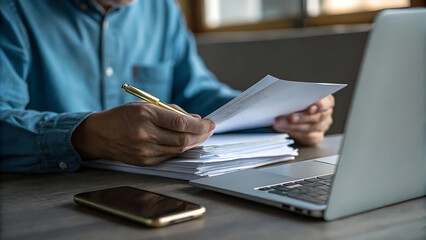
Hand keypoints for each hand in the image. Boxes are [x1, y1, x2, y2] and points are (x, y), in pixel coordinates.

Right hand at [71, 101, 214, 165]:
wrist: (99, 134)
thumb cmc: (123, 115)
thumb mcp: (146, 105)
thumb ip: (172, 112)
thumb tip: (196, 119)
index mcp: (145, 115)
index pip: (180, 123)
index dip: (199, 126)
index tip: (210, 123)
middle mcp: (144, 134)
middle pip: (182, 140)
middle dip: (201, 136)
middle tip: (209, 130)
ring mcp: (144, 151)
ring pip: (178, 150)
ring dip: (193, 143)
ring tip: (200, 136)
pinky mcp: (144, 162)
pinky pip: (169, 156)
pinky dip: (180, 150)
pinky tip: (185, 143)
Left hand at [272, 95, 334, 144]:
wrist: (288, 113)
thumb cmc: (294, 101)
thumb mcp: (295, 96)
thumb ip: (296, 97)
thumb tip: (286, 100)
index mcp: (325, 99)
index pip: (327, 102)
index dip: (320, 105)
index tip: (310, 108)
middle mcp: (326, 112)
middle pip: (319, 117)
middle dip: (303, 118)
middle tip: (290, 117)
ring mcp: (323, 125)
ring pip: (312, 128)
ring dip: (295, 126)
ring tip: (281, 124)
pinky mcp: (317, 136)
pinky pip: (308, 137)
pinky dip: (295, 134)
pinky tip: (286, 130)